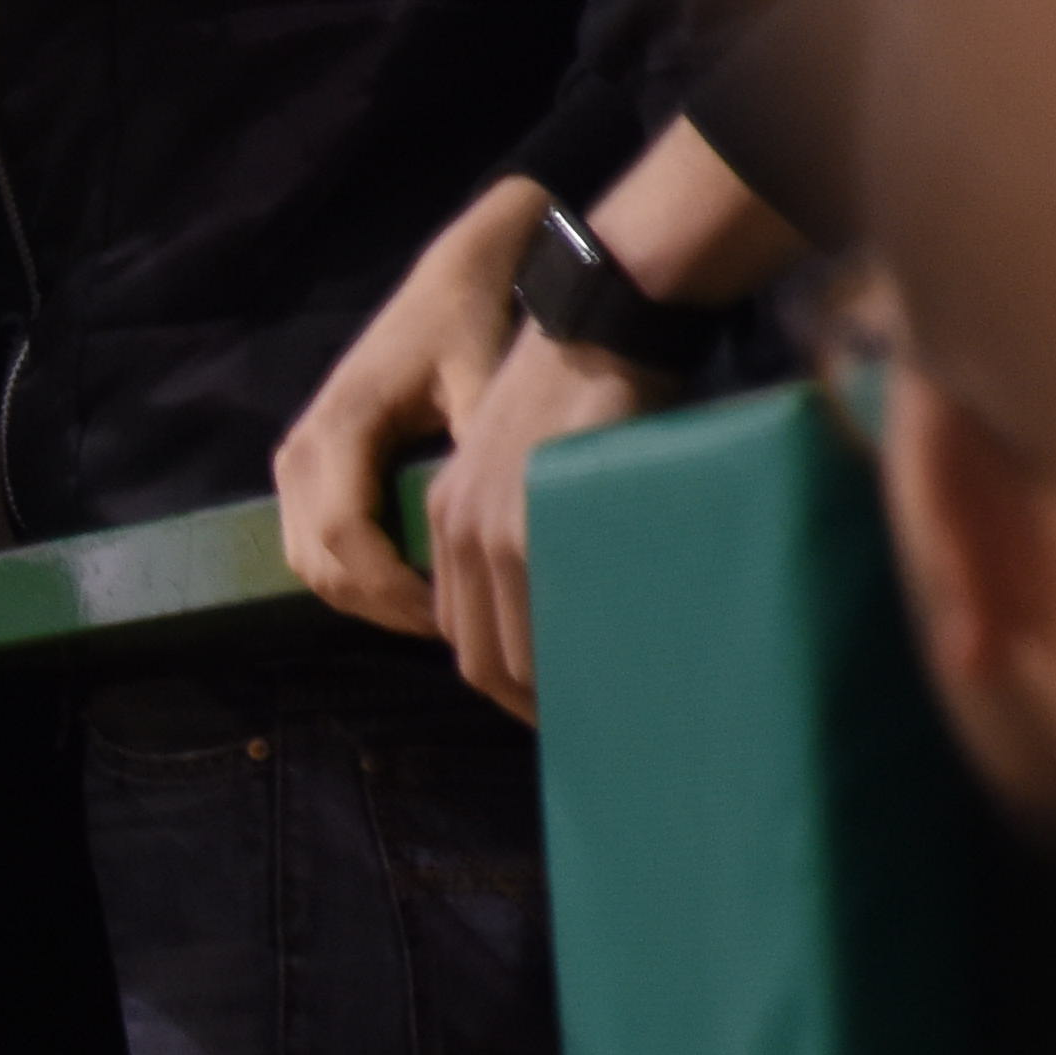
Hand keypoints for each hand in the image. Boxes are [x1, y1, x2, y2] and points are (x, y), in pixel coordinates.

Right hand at [274, 182, 535, 643]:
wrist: (459, 273)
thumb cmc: (477, 321)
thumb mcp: (486, 381)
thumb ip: (477, 452)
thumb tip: (493, 534)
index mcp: (341, 424)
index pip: (345, 538)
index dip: (396, 591)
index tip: (454, 616)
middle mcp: (303, 447)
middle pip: (319, 563)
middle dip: (384, 606)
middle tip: (458, 632)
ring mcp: (297, 458)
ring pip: (311, 565)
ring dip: (369, 600)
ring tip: (442, 614)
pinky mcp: (310, 468)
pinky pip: (315, 548)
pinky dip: (358, 579)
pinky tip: (418, 587)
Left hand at [423, 327, 659, 723]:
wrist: (602, 321)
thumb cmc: (588, 388)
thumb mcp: (531, 464)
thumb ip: (527, 524)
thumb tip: (563, 595)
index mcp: (448, 520)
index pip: (461, 631)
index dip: (501, 677)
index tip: (542, 705)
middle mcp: (457, 529)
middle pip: (477, 656)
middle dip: (520, 702)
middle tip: (577, 733)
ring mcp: (494, 527)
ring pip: (508, 649)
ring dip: (545, 694)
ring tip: (601, 717)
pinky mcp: (535, 520)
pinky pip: (543, 616)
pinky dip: (568, 660)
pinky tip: (606, 675)